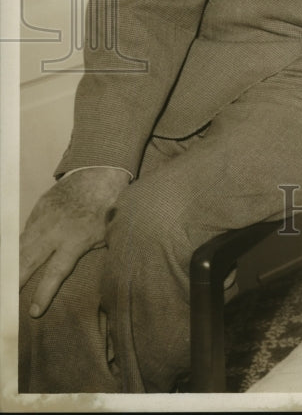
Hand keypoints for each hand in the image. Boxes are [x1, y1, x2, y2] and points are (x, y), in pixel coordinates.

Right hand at [19, 168, 129, 316]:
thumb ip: (97, 253)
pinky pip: (24, 231)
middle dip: (14, 282)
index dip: (44, 293)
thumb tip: (106, 274)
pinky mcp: (38, 209)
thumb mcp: (108, 233)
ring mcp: (43, 219)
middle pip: (28, 261)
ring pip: (20, 246)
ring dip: (10, 266)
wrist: (99, 171)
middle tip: (6, 301)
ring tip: (6, 284)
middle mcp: (54, 231)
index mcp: (75, 239)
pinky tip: (12, 261)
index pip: (55, 272)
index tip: (34, 312)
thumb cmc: (108, 206)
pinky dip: (15, 247)